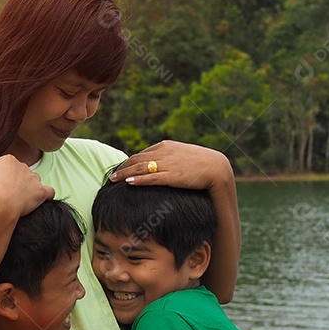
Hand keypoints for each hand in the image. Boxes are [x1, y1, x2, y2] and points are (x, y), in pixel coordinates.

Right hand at [0, 154, 55, 218]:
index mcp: (8, 160)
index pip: (8, 166)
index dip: (4, 178)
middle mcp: (23, 166)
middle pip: (22, 173)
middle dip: (16, 183)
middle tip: (8, 195)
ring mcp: (34, 178)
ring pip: (34, 181)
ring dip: (30, 189)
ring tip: (21, 201)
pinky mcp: (41, 191)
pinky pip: (49, 191)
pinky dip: (47, 195)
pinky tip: (42, 200)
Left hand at [111, 140, 233, 191]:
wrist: (217, 167)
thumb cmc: (202, 164)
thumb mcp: (183, 156)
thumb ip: (170, 158)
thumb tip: (160, 164)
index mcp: (165, 146)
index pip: (142, 153)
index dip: (129, 161)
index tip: (120, 168)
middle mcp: (163, 152)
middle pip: (136, 159)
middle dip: (122, 167)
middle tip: (111, 175)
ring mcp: (167, 164)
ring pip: (139, 168)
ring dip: (124, 174)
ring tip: (113, 180)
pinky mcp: (171, 176)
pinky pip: (150, 178)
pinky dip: (137, 180)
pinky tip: (127, 183)